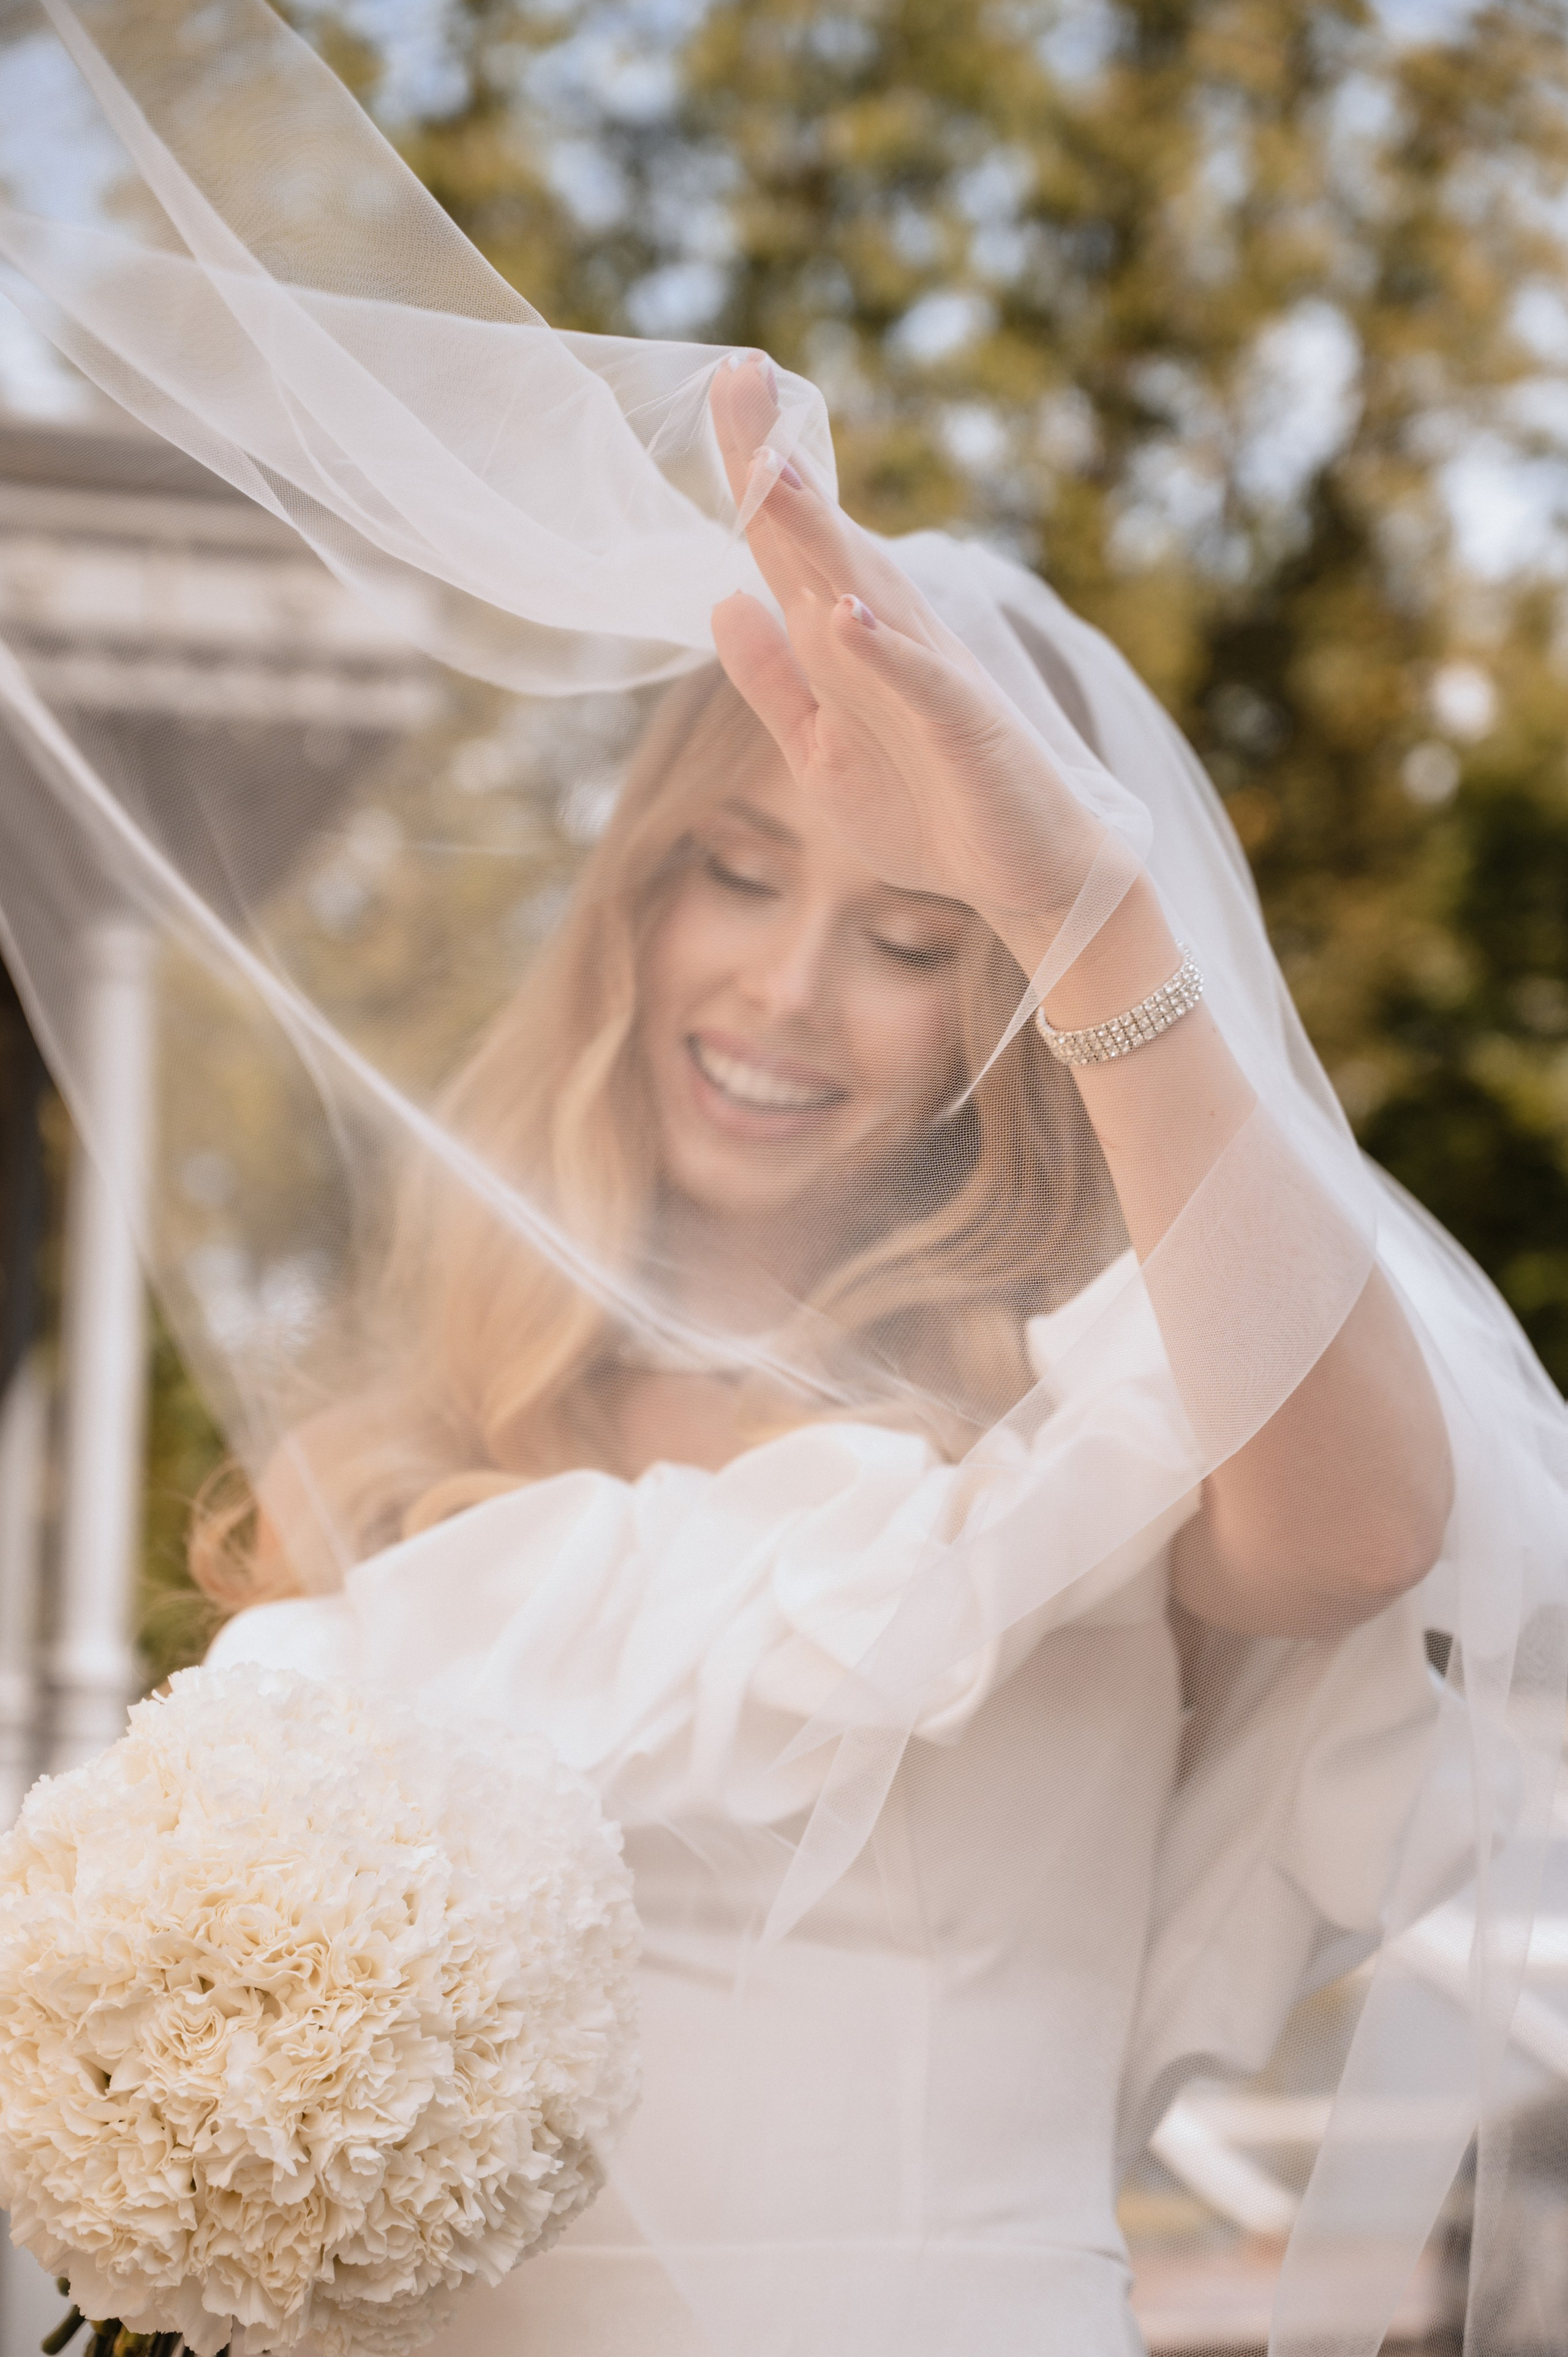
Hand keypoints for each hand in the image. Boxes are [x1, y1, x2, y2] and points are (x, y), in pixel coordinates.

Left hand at [707, 354, 1106, 948]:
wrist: (1029, 876)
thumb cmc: (930, 811)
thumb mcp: (822, 752)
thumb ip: (773, 682)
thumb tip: (720, 600)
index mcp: (851, 645)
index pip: (788, 548)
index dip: (752, 475)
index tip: (724, 384)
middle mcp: (891, 640)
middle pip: (822, 542)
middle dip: (776, 467)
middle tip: (735, 373)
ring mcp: (930, 678)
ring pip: (865, 592)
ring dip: (816, 532)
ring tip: (767, 467)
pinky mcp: (965, 726)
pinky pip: (917, 683)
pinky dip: (881, 649)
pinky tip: (844, 611)